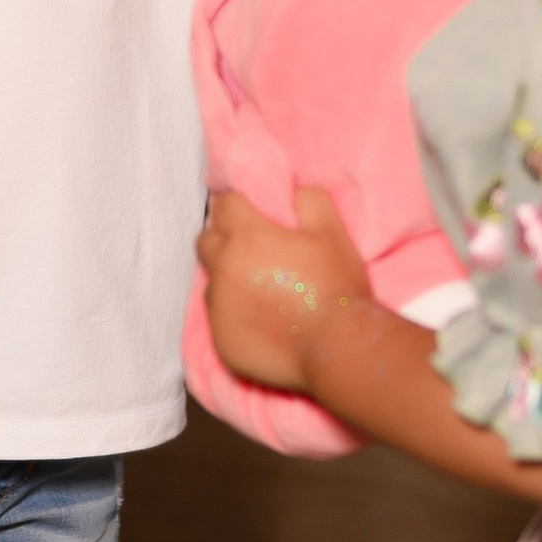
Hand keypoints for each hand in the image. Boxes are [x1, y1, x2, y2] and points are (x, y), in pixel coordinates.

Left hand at [196, 184, 371, 392]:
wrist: (335, 348)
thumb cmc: (335, 287)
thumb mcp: (332, 232)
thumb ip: (310, 200)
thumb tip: (293, 193)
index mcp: (246, 237)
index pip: (225, 205)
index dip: (240, 206)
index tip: (255, 215)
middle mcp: (223, 269)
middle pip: (206, 240)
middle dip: (223, 238)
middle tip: (254, 250)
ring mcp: (219, 308)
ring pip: (212, 281)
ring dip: (228, 278)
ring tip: (261, 290)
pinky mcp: (221, 341)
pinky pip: (219, 318)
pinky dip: (235, 314)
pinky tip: (262, 321)